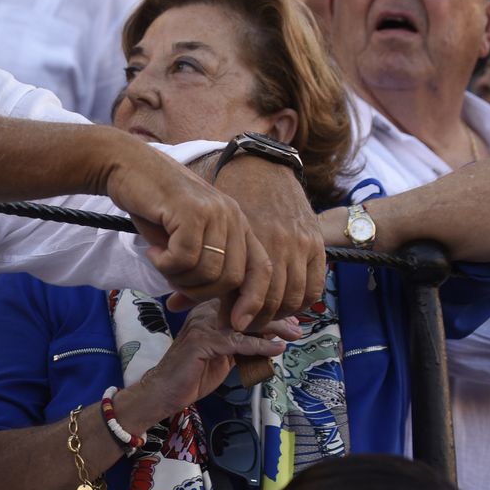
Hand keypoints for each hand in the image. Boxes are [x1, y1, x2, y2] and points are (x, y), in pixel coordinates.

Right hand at [103, 135, 273, 330]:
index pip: (262, 270)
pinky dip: (165, 263)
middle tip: (173, 278)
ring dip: (179, 277)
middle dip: (200, 291)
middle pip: (231, 278)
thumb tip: (210, 306)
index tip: (234, 322)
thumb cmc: (153, 205)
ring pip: (209, 272)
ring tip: (161, 259)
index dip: (252, 301)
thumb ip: (204, 264)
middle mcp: (232, 216)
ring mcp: (214, 212)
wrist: (126, 165)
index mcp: (237, 223)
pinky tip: (154, 250)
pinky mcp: (191, 211)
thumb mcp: (187, 237)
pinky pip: (185, 258)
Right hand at [120, 302, 294, 424]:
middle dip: (276, 316)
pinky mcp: (202, 342)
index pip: (243, 304)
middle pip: (246, 308)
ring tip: (293, 335)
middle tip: (297, 327)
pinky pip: (236, 342)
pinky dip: (259, 345)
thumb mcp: (224, 355)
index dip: (269, 310)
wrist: (166, 391)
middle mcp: (204, 313)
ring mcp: (202, 326)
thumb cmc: (193, 374)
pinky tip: (276, 349)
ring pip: (244, 322)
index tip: (292, 319)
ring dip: (273, 328)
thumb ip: (241, 344)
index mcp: (208, 312)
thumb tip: (270, 341)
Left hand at [208, 156, 325, 321]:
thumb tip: (174, 305)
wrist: (258, 165)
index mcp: (250, 237)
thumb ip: (194, 267)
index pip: (252, 291)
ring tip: (262, 316)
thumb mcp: (207, 229)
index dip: (242, 314)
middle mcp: (280, 241)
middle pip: (274, 299)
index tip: (232, 324)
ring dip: (280, 314)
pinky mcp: (315, 241)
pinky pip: (314, 285)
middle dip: (259, 319)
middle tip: (245, 324)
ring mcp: (301, 242)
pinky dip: (302, 302)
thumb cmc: (226, 198)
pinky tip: (283, 305)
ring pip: (296, 297)